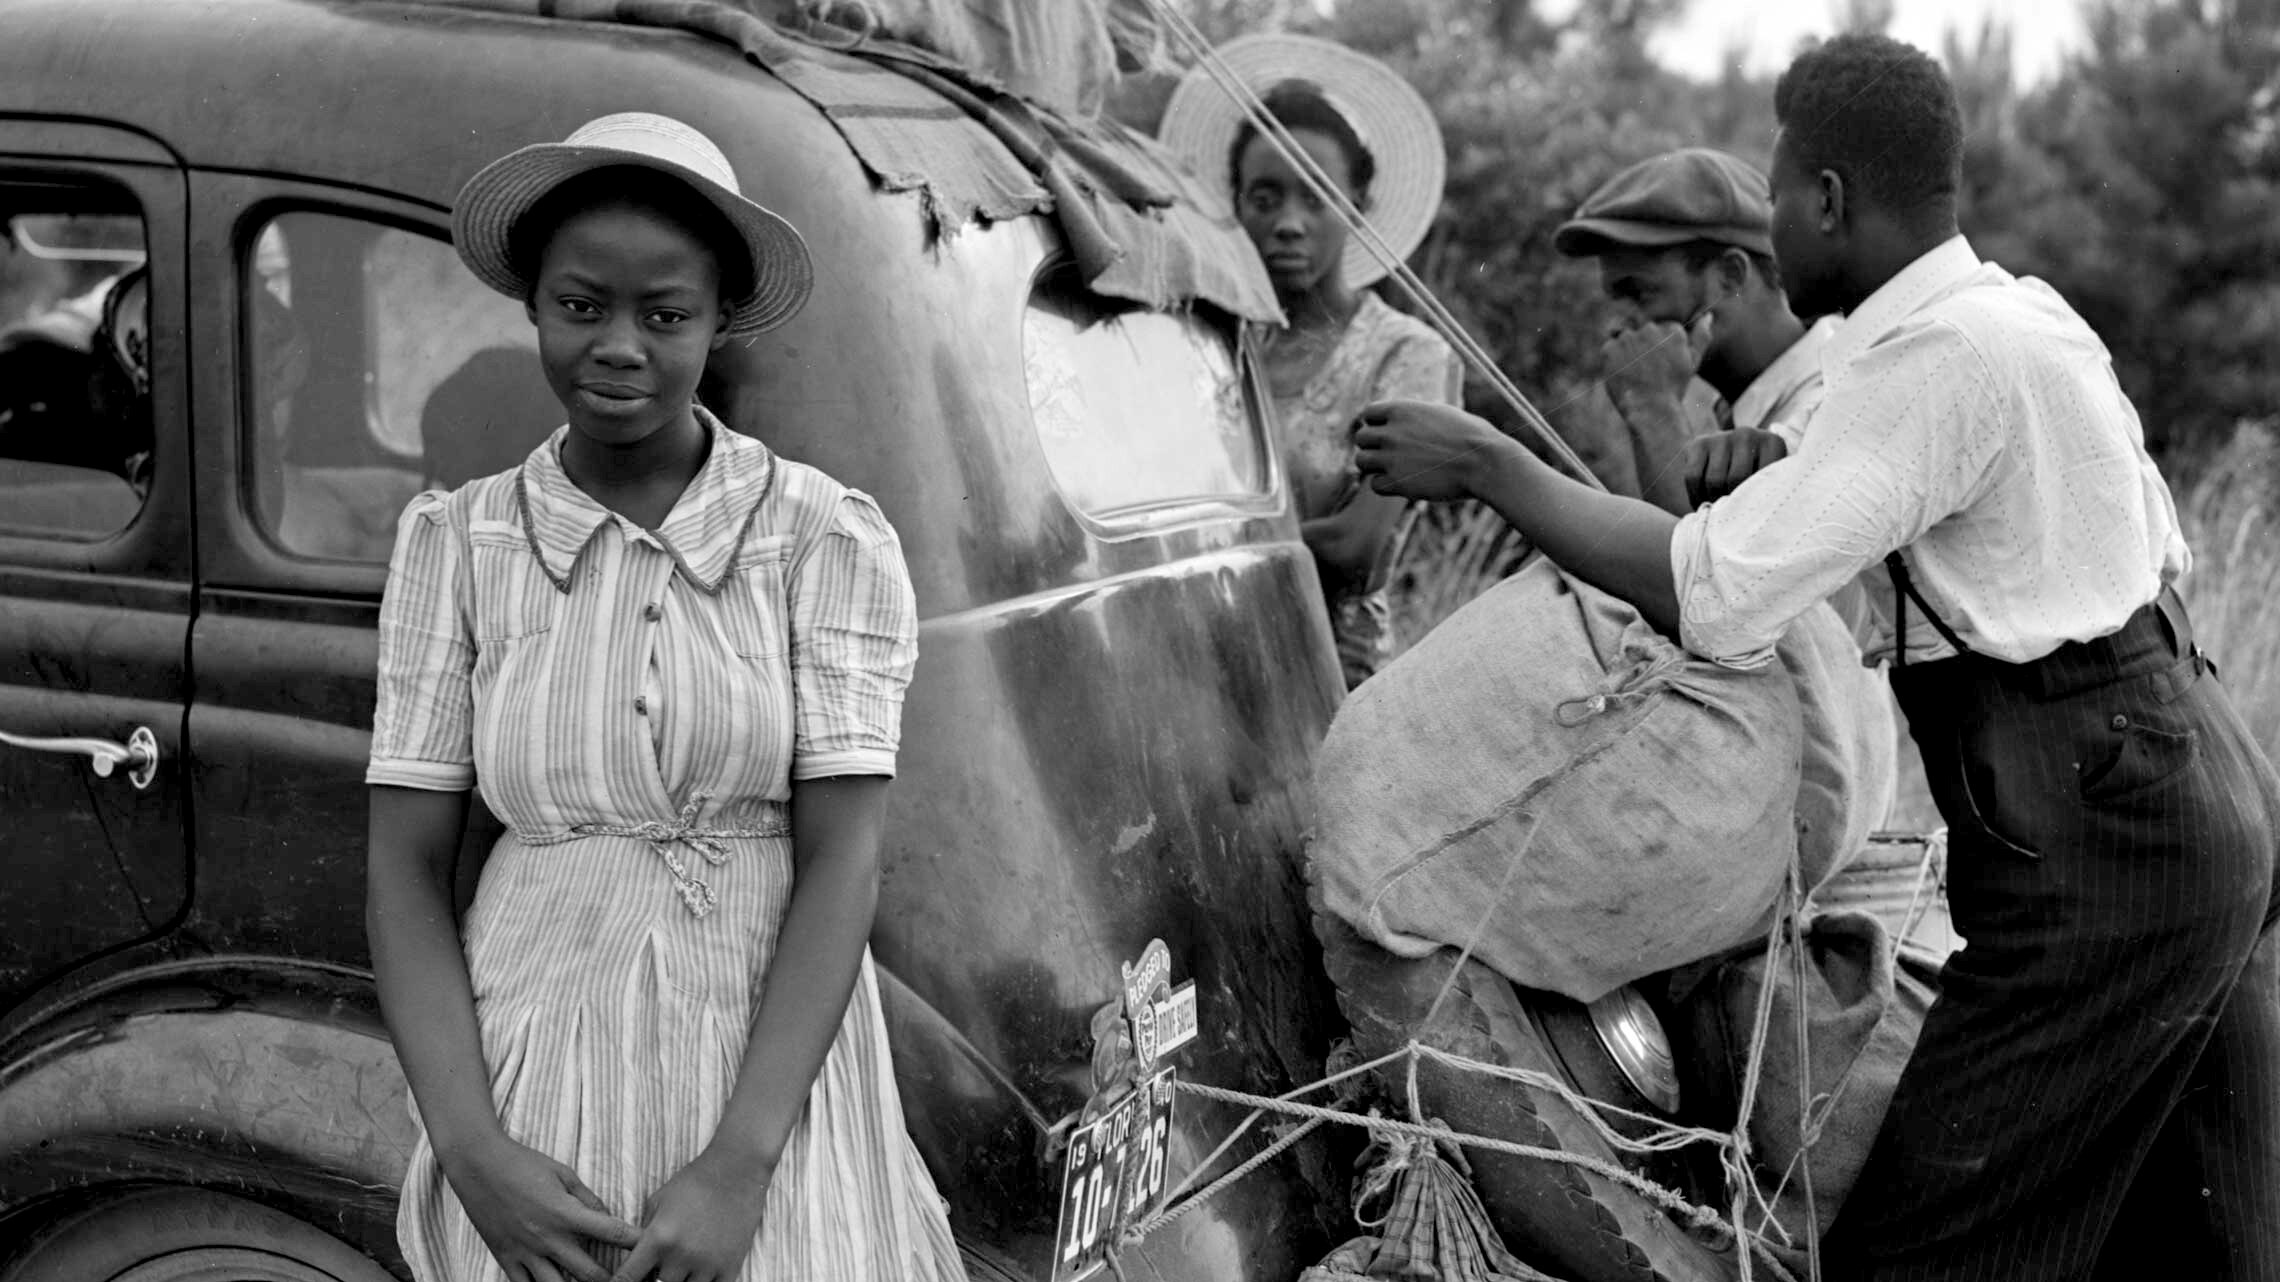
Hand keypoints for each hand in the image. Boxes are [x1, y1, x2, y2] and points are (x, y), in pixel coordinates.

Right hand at [440, 1134, 638, 1281]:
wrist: (477, 1165)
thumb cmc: (522, 1163)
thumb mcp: (562, 1173)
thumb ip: (587, 1198)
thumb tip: (607, 1217)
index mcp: (566, 1213)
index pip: (611, 1232)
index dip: (635, 1242)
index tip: (651, 1247)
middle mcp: (547, 1238)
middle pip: (590, 1274)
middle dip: (613, 1280)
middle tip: (626, 1279)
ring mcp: (525, 1252)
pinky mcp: (505, 1259)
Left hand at [610, 1146, 773, 1281]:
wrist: (737, 1170)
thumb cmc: (693, 1182)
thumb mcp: (657, 1202)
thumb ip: (643, 1234)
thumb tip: (633, 1259)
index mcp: (658, 1238)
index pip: (627, 1278)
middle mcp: (681, 1255)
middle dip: (655, 1278)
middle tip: (660, 1265)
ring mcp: (707, 1264)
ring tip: (683, 1265)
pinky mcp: (730, 1267)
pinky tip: (701, 1273)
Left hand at [1354, 400, 1514, 501]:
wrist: (1485, 462)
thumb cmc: (1473, 437)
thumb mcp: (1442, 414)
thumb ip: (1415, 416)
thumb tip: (1402, 419)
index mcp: (1401, 409)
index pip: (1368, 414)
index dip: (1377, 425)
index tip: (1391, 434)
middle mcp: (1391, 432)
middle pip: (1361, 438)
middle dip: (1374, 447)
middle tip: (1394, 455)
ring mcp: (1391, 457)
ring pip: (1361, 462)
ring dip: (1376, 467)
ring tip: (1397, 470)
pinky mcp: (1397, 482)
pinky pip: (1374, 485)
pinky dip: (1386, 486)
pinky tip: (1405, 484)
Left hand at [1600, 311, 1712, 419]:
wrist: (1651, 409)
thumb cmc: (1674, 387)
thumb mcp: (1693, 361)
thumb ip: (1701, 336)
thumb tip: (1707, 316)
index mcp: (1672, 330)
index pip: (1660, 331)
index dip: (1659, 350)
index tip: (1660, 366)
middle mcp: (1650, 328)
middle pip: (1643, 333)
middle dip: (1644, 348)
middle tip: (1647, 371)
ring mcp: (1628, 338)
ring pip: (1625, 339)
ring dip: (1628, 352)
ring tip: (1636, 373)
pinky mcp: (1610, 348)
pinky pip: (1610, 348)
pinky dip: (1614, 360)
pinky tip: (1624, 374)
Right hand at [1684, 427, 1789, 506]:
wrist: (1732, 458)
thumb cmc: (1756, 481)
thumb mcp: (1770, 483)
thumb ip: (1768, 492)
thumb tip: (1756, 516)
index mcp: (1772, 443)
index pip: (1763, 477)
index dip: (1753, 500)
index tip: (1750, 511)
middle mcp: (1747, 434)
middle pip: (1736, 479)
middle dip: (1730, 501)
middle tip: (1729, 514)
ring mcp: (1722, 436)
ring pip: (1714, 480)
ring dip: (1712, 500)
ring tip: (1716, 509)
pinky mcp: (1698, 443)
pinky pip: (1693, 476)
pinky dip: (1695, 495)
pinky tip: (1701, 502)